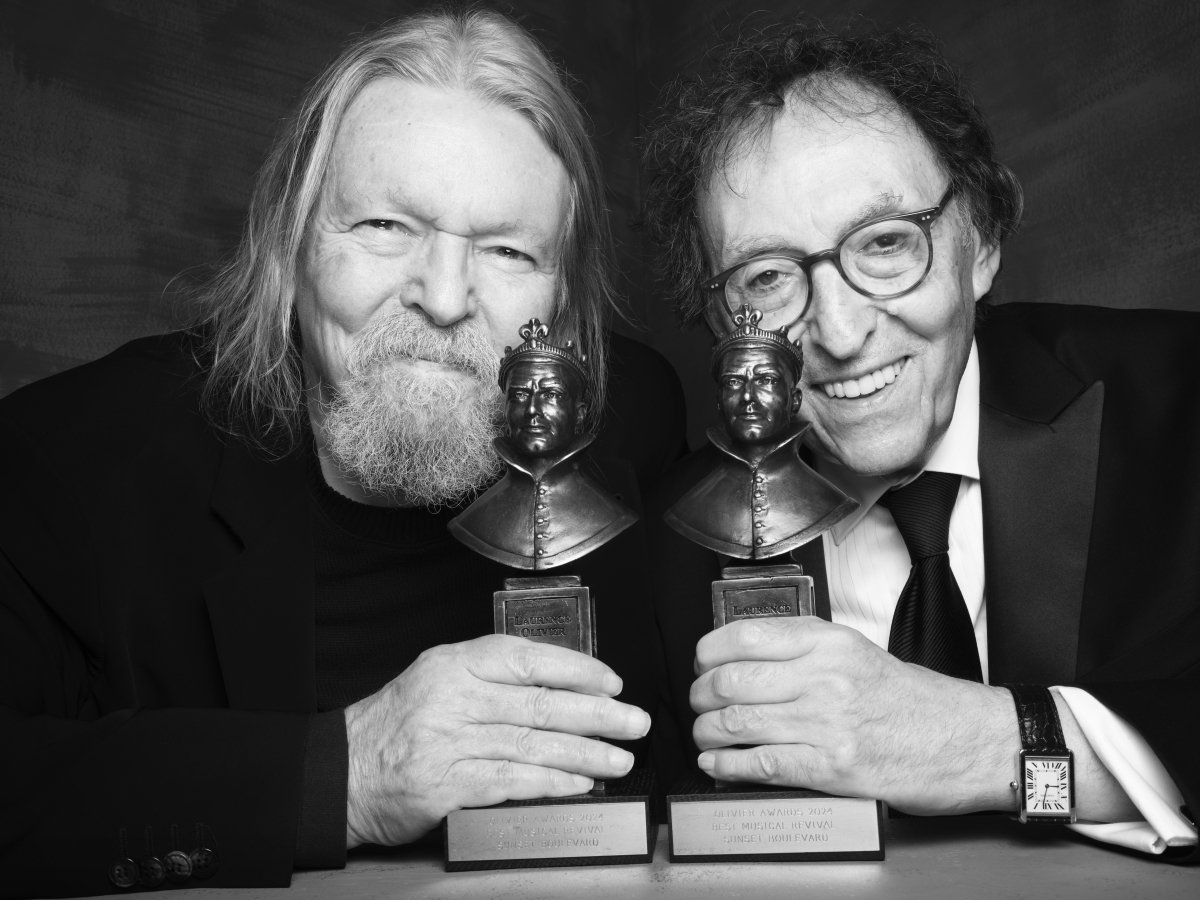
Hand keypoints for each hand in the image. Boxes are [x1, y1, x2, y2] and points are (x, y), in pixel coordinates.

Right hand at [345, 635, 649, 846]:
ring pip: (532, 744)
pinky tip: (580, 784)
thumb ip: (491, 678)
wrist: (343, 771)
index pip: (527, 658)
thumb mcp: (437, 678)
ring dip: (585, 753)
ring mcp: (448, 743)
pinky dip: (551, 783)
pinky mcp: (445, 786)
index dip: (577, 669)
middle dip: (596, 714)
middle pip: (539, 703)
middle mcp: (452, 698)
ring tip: (620, 759)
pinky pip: (510, 782)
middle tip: (634, 722)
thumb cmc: (397, 723)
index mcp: (455, 664)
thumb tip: (561, 685)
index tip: (612, 682)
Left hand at [690, 616, 1015, 814]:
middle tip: (699, 703)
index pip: (744, 636)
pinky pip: (761, 764)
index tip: (700, 663)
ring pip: (738, 722)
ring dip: (708, 732)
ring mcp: (827, 724)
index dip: (707, 652)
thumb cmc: (910, 699)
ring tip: (705, 734)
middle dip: (701, 696)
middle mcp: (825, 677)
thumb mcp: (856, 650)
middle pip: (731, 681)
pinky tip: (717, 763)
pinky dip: (727, 766)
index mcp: (828, 642)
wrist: (963, 739)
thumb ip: (803, 646)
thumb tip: (743, 651)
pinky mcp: (831, 768)